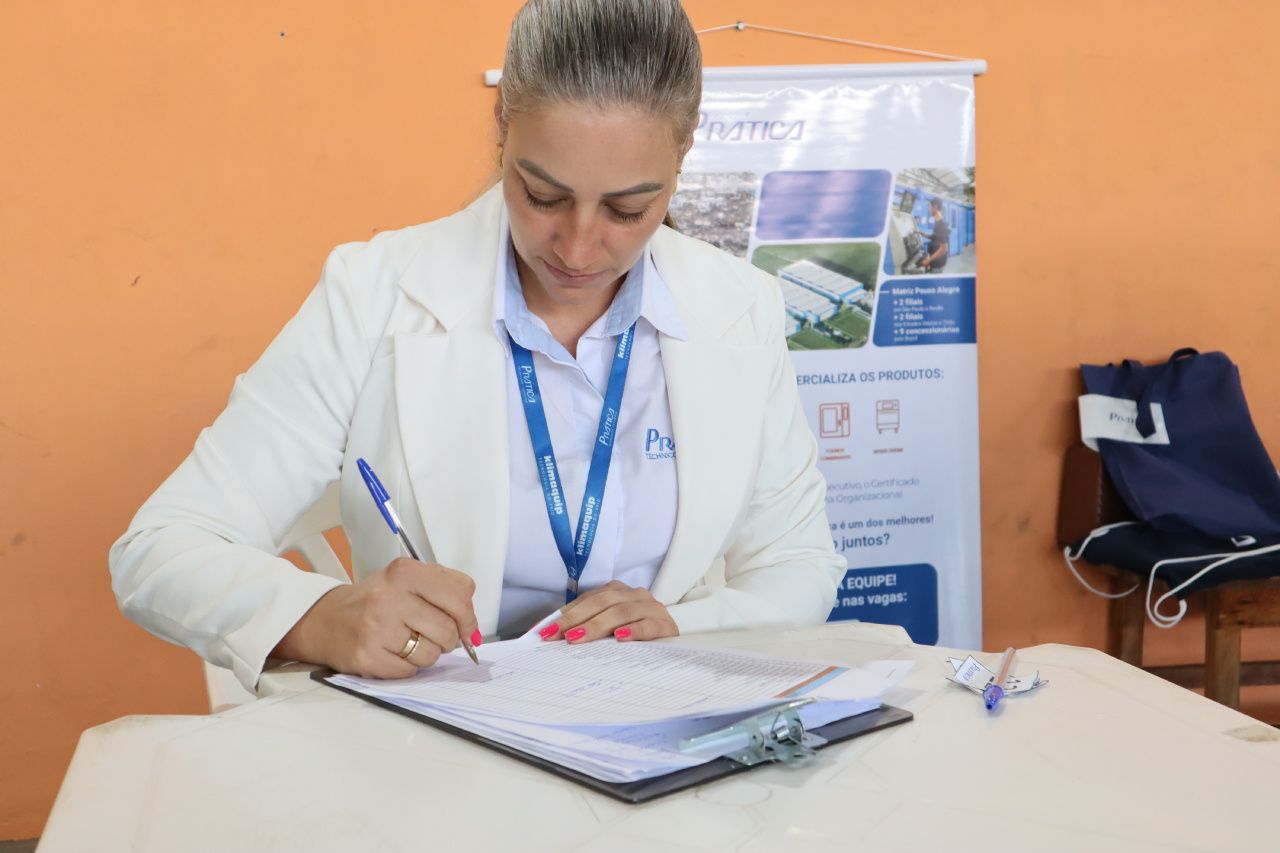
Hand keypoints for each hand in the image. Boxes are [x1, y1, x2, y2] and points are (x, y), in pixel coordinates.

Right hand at [274, 558, 478, 678]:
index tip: (464, 625)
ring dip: (427, 654)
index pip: (461, 594)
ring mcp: (377, 627)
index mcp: (405, 572)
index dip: (468, 616)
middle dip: (449, 638)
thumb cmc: (375, 601)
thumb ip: (445, 593)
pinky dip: (407, 666)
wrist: (325, 619)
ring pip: (432, 654)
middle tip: (433, 635)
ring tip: (407, 642)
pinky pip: (410, 671)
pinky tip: (391, 653)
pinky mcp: (367, 656)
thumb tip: (473, 631)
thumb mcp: (407, 580)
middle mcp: (390, 596)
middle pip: (449, 629)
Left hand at [539, 581, 677, 643]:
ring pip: (621, 612)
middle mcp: (633, 594)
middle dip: (575, 619)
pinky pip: (648, 625)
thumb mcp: (609, 629)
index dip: (564, 615)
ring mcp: (651, 607)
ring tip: (577, 638)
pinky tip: (620, 638)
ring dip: (597, 625)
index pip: (586, 601)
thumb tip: (550, 637)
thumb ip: (585, 628)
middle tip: (556, 635)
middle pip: (601, 603)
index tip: (543, 632)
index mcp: (616, 592)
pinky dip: (633, 631)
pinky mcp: (665, 624)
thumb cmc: (635, 634)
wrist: (673, 641)